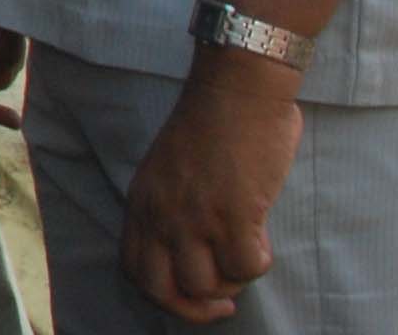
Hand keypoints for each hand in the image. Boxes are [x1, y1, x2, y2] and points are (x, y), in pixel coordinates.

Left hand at [124, 61, 301, 322]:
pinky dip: (259, 263)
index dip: (163, 295)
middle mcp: (160, 213)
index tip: (193, 294)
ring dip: (232, 282)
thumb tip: (197, 248)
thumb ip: (174, 208)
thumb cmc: (212, 123)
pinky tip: (263, 239)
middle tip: (223, 303)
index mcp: (142, 201)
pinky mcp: (233, 213)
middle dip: (194, 309)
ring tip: (247, 255)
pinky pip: (245, 267)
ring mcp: (194, 215)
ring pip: (205, 285)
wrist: (236, 88)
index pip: (134, 270)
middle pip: (161, 291)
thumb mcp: (170, 170)